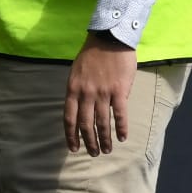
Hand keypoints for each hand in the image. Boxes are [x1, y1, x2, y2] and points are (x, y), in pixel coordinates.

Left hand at [63, 32, 137, 156]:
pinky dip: (121, 128)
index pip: (69, 118)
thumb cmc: (92, 54)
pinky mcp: (119, 91)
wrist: (109, 38)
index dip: (71, 135)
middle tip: (93, 153)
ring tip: (107, 150)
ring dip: (105, 139)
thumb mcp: (76, 72)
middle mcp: (86, 93)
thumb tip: (80, 109)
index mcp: (73, 89)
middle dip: (89, 142)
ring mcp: (102, 93)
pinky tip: (123, 137)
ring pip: (102, 122)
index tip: (74, 148)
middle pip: (85, 124)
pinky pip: (120, 114)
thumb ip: (77, 90)